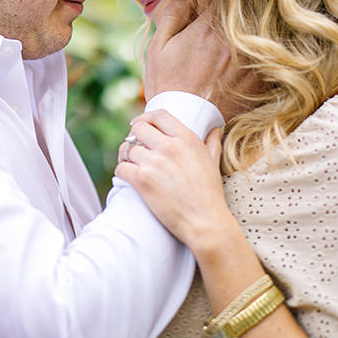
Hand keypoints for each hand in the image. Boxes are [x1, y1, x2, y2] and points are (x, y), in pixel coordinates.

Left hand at [115, 110, 240, 251]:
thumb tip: (216, 128)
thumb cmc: (210, 194)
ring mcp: (154, 162)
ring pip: (127, 148)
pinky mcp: (142, 180)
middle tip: (134, 147)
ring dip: (125, 156)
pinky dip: (121, 172)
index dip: (145, 118)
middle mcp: (169, 146)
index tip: (139, 124)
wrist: (205, 222)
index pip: (159, 115)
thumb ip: (213, 142)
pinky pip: (121, 168)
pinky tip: (126, 177)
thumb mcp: (214, 162)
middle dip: (133, 137)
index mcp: (186, 139)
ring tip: (129, 164)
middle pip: (139, 129)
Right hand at [144, 0, 261, 119]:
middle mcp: (235, 40)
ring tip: (241, 34)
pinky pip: (270, 55)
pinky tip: (255, 53)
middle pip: (248, 9)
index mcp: (210, 26)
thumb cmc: (168, 83)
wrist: (186, 122)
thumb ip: (173, 14)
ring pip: (260, 31)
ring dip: (252, 30)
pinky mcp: (262, 78)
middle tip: (228, 10)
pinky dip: (263, 52)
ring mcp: (252, 59)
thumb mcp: (158, 46)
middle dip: (239, 9)